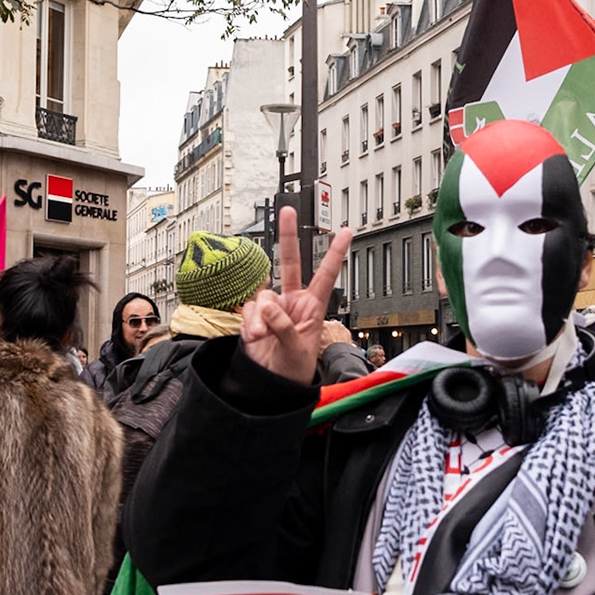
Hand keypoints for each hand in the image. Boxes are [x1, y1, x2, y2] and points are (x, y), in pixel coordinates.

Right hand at [239, 207, 352, 384]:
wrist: (271, 383)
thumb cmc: (294, 369)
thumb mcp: (297, 350)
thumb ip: (283, 326)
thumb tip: (268, 307)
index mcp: (313, 307)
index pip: (326, 275)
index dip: (335, 253)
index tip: (346, 231)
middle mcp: (292, 302)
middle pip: (290, 262)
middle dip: (288, 236)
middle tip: (288, 211)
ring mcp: (272, 308)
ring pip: (262, 296)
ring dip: (260, 317)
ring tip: (263, 337)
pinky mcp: (253, 316)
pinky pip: (248, 310)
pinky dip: (249, 324)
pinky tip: (255, 337)